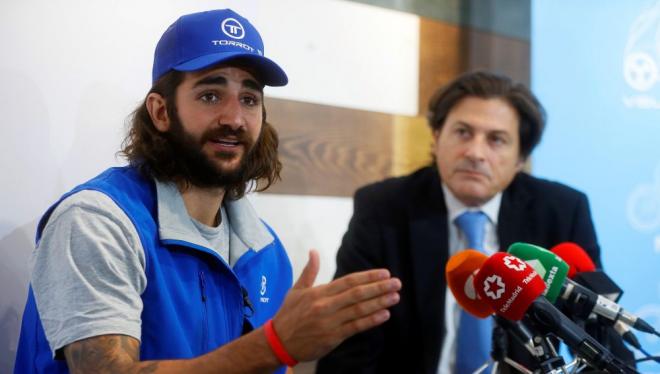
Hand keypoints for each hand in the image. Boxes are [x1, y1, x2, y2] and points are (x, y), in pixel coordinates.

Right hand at [271, 250, 400, 361]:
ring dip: (379, 303)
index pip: (348, 281)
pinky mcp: (333, 337)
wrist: (278, 342)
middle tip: (396, 283)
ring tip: (395, 297)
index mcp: (319, 293)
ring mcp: (330, 322)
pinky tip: (384, 314)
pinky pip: (355, 327)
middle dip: (379, 288)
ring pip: (359, 310)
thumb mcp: (296, 290)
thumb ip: (309, 271)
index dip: (368, 277)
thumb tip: (314, 251)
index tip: (384, 273)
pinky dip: (371, 321)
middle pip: (357, 294)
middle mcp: (326, 306)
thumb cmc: (288, 315)